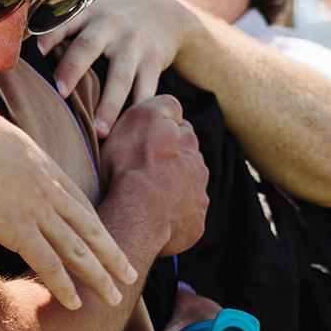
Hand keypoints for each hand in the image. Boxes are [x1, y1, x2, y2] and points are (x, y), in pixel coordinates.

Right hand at [0, 118, 138, 310]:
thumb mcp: (7, 144)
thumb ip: (15, 161)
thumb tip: (5, 165)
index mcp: (50, 174)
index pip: (84, 209)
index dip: (100, 232)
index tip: (112, 248)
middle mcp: (53, 195)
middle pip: (91, 232)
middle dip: (113, 257)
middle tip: (131, 277)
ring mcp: (39, 213)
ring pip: (78, 252)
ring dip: (99, 278)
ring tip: (114, 299)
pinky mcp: (19, 228)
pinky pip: (49, 262)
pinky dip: (64, 285)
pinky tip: (76, 303)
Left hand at [35, 0, 199, 135]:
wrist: (164, 11)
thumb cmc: (111, 17)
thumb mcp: (90, 10)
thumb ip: (59, 24)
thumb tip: (15, 47)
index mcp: (88, 12)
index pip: (64, 21)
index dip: (50, 34)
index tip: (36, 51)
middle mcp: (111, 24)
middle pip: (89, 47)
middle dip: (73, 69)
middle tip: (60, 92)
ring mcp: (135, 43)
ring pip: (121, 77)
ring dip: (110, 105)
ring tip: (99, 132)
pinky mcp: (155, 60)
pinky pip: (147, 89)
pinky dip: (140, 109)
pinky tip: (131, 130)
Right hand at [99, 95, 207, 254]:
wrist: (138, 214)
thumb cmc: (132, 165)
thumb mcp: (142, 117)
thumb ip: (164, 105)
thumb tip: (175, 108)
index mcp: (188, 140)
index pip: (180, 130)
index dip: (162, 136)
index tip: (145, 144)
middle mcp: (199, 167)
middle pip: (187, 160)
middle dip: (172, 163)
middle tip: (145, 171)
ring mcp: (198, 197)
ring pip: (188, 188)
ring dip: (174, 190)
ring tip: (148, 197)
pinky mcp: (195, 225)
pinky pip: (185, 218)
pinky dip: (174, 217)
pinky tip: (154, 218)